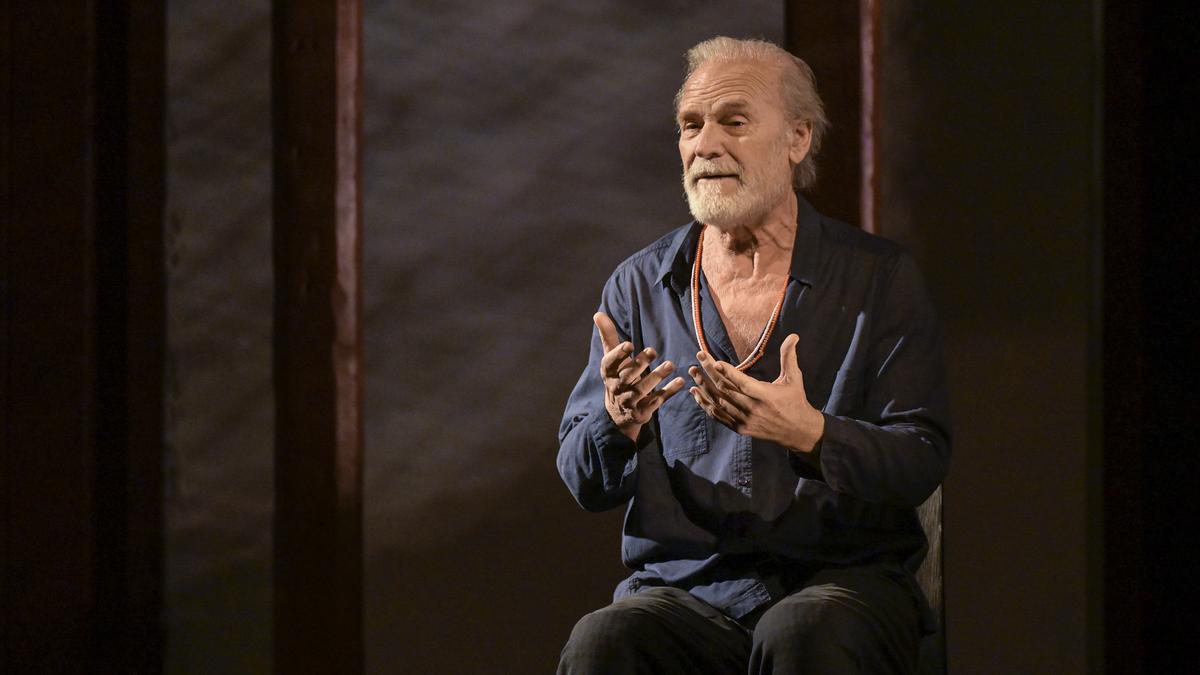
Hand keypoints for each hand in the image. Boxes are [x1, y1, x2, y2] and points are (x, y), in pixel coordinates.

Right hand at [594, 312, 686, 441]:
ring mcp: (629, 402)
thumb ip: (608, 337)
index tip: (628, 345)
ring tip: (670, 364)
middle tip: (653, 350)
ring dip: (657, 377)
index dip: (618, 355)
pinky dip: (669, 392)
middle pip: (628, 376)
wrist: (618, 413)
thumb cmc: (617, 377)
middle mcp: (617, 388)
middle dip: (640, 364)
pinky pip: (657, 401)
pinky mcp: (643, 412)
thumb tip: (597, 313)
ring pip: (643, 390)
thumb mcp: (611, 359)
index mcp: (608, 373)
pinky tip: (680, 382)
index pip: (610, 364)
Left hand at [688, 333, 824, 452]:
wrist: (798, 432)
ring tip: (693, 372)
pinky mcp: (739, 428)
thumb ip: (789, 357)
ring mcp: (744, 420)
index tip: (714, 361)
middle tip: (699, 356)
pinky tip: (695, 393)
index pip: (743, 383)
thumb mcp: (794, 378)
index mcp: (765, 395)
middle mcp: (753, 408)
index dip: (728, 372)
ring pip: (719, 402)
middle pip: (726, 389)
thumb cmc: (795, 401)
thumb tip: (793, 336)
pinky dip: (705, 404)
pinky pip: (718, 416)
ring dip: (704, 387)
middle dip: (710, 372)